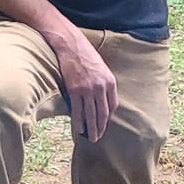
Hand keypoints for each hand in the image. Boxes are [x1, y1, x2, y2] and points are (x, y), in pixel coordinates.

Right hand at [52, 28, 117, 142]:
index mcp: (110, 82)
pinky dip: (78, 121)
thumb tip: (101, 99)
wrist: (71, 45)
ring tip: (91, 138)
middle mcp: (101, 87)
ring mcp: (88, 89)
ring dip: (91, 128)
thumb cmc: (85, 55)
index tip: (104, 124)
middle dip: (101, 127)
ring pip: (91, 114)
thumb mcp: (101, 68)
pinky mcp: (75, 90)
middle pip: (103, 113)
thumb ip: (103, 84)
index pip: (112, 105)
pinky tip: (79, 129)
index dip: (108, 117)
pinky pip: (77, 110)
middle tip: (98, 138)